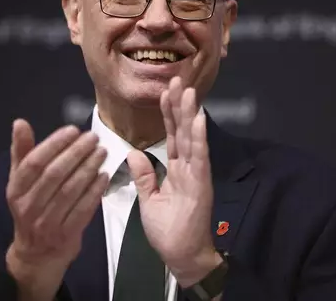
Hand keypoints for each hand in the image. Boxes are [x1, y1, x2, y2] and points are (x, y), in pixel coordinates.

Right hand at [5, 119, 108, 299]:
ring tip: (102, 152)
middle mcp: (28, 207)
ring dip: (88, 169)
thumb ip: (22, 152)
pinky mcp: (66, 235)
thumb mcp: (20, 182)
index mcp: (16, 190)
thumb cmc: (31, 208)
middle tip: (93, 138)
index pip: (34, 163)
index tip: (73, 130)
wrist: (36, 254)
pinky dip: (95, 191)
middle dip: (76, 153)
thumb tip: (19, 122)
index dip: (54, 144)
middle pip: (54, 175)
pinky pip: (83, 209)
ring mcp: (47, 223)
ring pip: (70, 191)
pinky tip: (104, 176)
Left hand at [127, 76, 220, 286]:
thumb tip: (134, 152)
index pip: (171, 135)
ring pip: (192, 138)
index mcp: (175, 169)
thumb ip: (145, 176)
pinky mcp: (201, 184)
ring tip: (187, 91)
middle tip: (176, 79)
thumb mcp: (149, 200)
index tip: (164, 91)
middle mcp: (188, 167)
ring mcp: (196, 174)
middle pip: (182, 130)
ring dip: (189, 114)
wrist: (181, 255)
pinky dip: (198, 138)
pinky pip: (199, 157)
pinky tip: (198, 119)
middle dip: (178, 105)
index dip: (168, 113)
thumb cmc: (168, 230)